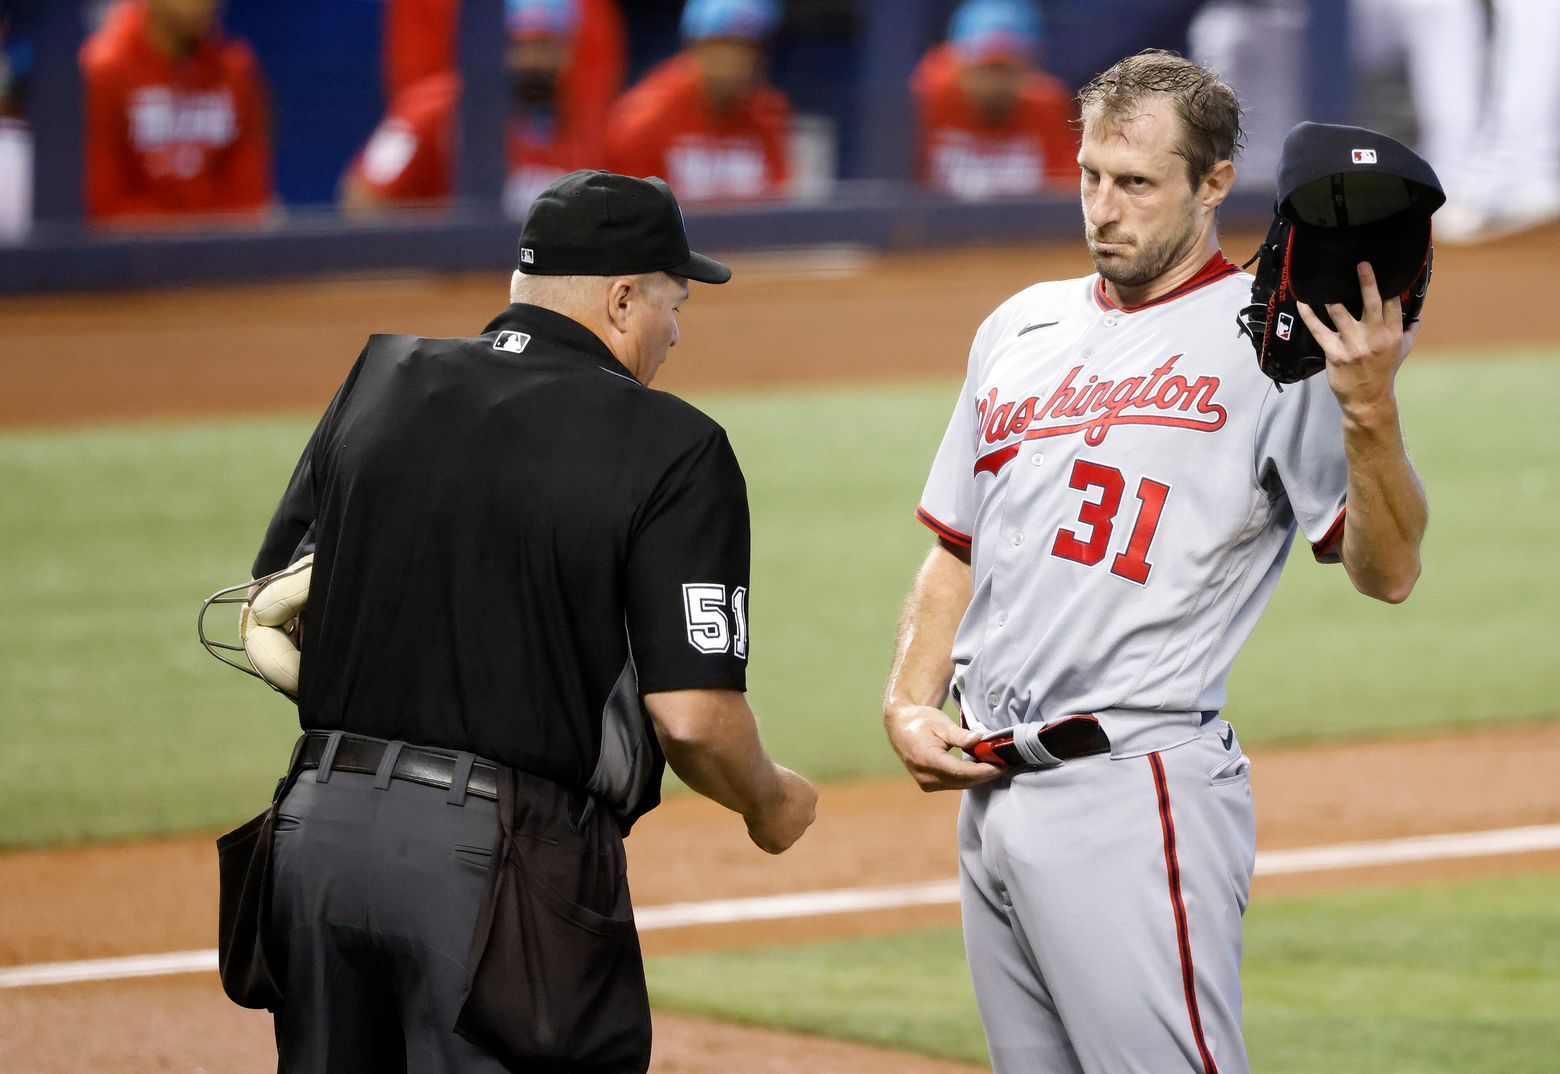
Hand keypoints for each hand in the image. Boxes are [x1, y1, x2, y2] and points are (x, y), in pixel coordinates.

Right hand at [745, 765, 817, 853]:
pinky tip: (752, 824)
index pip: (795, 805)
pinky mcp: (783, 844)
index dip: (778, 803)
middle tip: (759, 810)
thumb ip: (774, 787)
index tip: (765, 797)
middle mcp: (809, 815)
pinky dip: (758, 837)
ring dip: (766, 828)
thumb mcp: (772, 776)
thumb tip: (765, 788)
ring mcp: (798, 831)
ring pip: (780, 835)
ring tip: (754, 814)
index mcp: (810, 796)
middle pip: (791, 821)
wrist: (761, 788)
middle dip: (777, 818)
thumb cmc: (762, 776)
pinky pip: (770, 846)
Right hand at [884, 703, 1000, 791]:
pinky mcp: (929, 785)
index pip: (961, 771)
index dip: (983, 771)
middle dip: (985, 774)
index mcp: (926, 759)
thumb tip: (980, 739)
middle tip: (1004, 764)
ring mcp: (926, 783)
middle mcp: (925, 776)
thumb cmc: (920, 721)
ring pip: (960, 785)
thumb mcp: (940, 723)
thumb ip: (960, 735)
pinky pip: (954, 784)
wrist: (900, 726)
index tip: (1000, 766)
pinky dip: (969, 778)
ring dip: (979, 777)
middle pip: (963, 781)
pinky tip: (981, 769)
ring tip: (996, 766)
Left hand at [1296, 261, 1420, 421]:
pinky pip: (1319, 330)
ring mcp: (1354, 345)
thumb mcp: (1403, 351)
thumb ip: (1409, 330)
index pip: (1393, 304)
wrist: (1368, 399)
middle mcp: (1375, 337)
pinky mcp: (1335, 354)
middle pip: (1371, 303)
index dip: (1389, 285)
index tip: (1384, 266)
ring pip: (1341, 313)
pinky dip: (1309, 315)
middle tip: (1361, 264)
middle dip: (1367, 282)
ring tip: (1324, 280)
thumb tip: (1418, 314)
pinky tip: (1302, 303)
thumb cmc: (1385, 371)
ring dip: (1332, 297)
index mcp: (1393, 334)